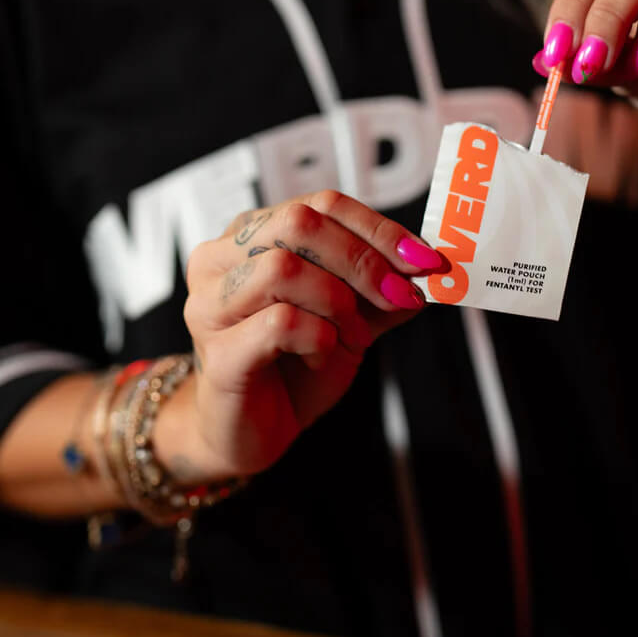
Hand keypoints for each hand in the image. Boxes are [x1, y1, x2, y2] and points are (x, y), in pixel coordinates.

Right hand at [177, 191, 437, 477]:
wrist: (251, 431)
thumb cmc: (290, 368)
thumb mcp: (349, 319)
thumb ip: (382, 289)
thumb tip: (426, 268)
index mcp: (250, 236)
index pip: (321, 205)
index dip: (379, 229)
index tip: (424, 260)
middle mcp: (220, 260)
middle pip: (298, 222)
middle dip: (363, 260)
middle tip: (399, 294)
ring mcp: (211, 304)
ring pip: (283, 268)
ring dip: (337, 301)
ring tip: (352, 334)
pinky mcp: (218, 352)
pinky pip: (281, 323)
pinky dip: (318, 339)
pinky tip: (321, 356)